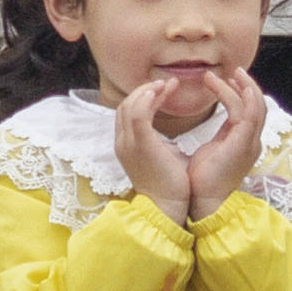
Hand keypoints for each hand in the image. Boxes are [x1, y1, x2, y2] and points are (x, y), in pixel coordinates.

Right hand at [110, 77, 195, 213]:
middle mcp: (122, 142)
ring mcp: (129, 144)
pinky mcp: (141, 144)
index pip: (127, 113)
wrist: (166, 207)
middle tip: (166, 83)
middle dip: (145, 90)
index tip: (163, 90)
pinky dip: (147, 99)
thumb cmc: (168, 186)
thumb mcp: (159, 159)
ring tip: (167, 84)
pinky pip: (138, 114)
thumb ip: (158, 145)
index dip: (143, 98)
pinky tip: (160, 91)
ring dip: (148, 91)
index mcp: (126, 146)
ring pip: (130, 106)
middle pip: (125, 106)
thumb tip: (168, 138)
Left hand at [178, 74, 269, 220]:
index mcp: (243, 142)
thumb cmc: (203, 179)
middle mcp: (251, 141)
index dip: (242, 94)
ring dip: (243, 86)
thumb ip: (217, 137)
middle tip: (234, 70)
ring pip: (256, 106)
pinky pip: (247, 113)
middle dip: (248, 85)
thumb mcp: (212, 151)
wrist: (203, 201)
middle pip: (259, 105)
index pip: (250, 111)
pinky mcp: (243, 144)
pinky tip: (228, 84)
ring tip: (229, 73)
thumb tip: (213, 128)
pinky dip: (239, 96)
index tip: (228, 80)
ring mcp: (249, 142)